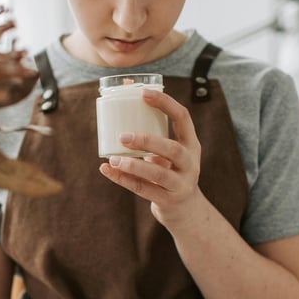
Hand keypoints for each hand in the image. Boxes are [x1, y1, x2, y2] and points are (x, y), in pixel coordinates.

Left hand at [98, 88, 204, 229]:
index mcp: (191, 144)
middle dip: (147, 141)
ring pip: (158, 174)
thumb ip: (151, 130)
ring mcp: (181, 184)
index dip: (165, 104)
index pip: (182, 118)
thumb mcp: (168, 152)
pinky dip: (123, 180)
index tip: (143, 93)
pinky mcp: (168, 201)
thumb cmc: (170, 171)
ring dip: (133, 166)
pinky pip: (144, 190)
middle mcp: (190, 163)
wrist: (185, 210)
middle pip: (172, 149)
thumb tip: (124, 88)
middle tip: (123, 136)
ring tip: (113, 159)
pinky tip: (107, 170)